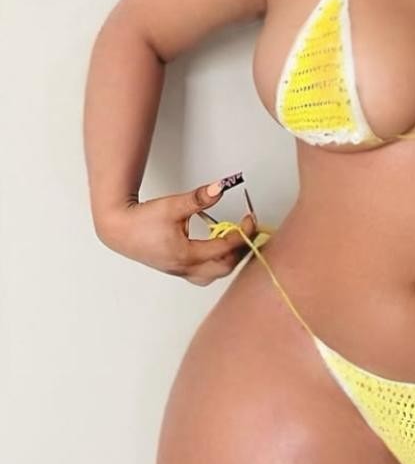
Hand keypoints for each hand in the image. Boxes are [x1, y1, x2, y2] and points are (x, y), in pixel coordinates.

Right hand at [95, 181, 258, 285]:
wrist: (116, 228)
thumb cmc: (140, 219)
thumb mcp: (172, 205)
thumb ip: (198, 198)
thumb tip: (220, 188)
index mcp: (185, 255)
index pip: (225, 248)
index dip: (242, 233)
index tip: (250, 220)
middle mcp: (184, 267)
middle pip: (224, 268)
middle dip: (240, 250)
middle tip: (248, 231)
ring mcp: (179, 270)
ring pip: (213, 275)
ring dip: (228, 260)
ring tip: (236, 241)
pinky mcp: (175, 268)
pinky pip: (202, 273)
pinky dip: (215, 263)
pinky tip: (216, 248)